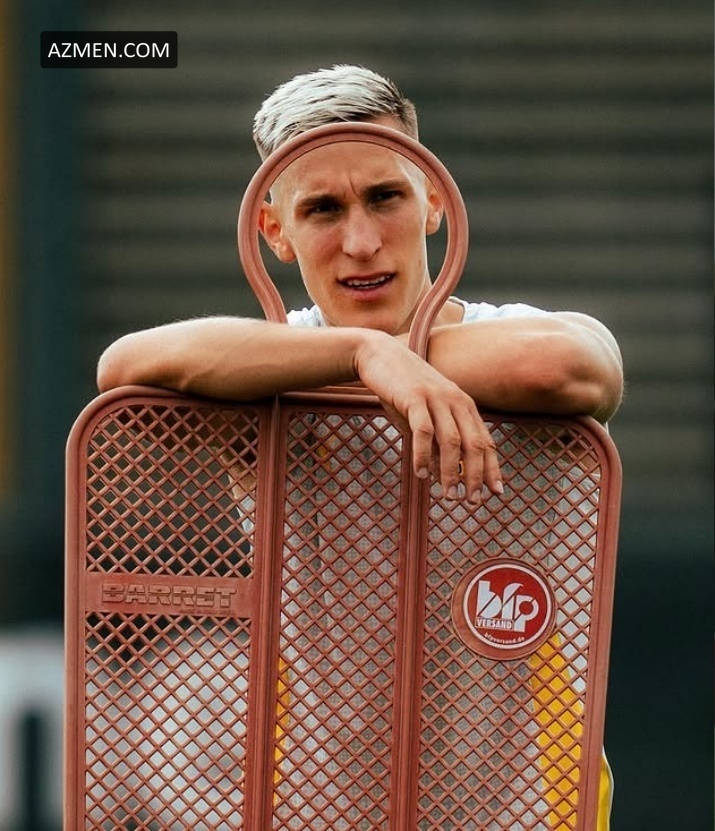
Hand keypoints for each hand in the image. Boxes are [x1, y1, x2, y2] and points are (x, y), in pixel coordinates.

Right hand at [354, 332, 502, 503]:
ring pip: (452, 441)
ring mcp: (436, 398)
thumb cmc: (402, 391)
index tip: (496, 493)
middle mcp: (456, 400)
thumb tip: (440, 475)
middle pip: (474, 444)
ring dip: (452, 472)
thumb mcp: (422, 419)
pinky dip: (423, 455)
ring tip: (449, 496)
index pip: (485, 441)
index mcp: (463, 405)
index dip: (492, 468)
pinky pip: (424, 431)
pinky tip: (421, 474)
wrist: (380, 355)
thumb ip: (433, 444)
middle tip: (472, 502)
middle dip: (476, 476)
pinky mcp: (414, 397)